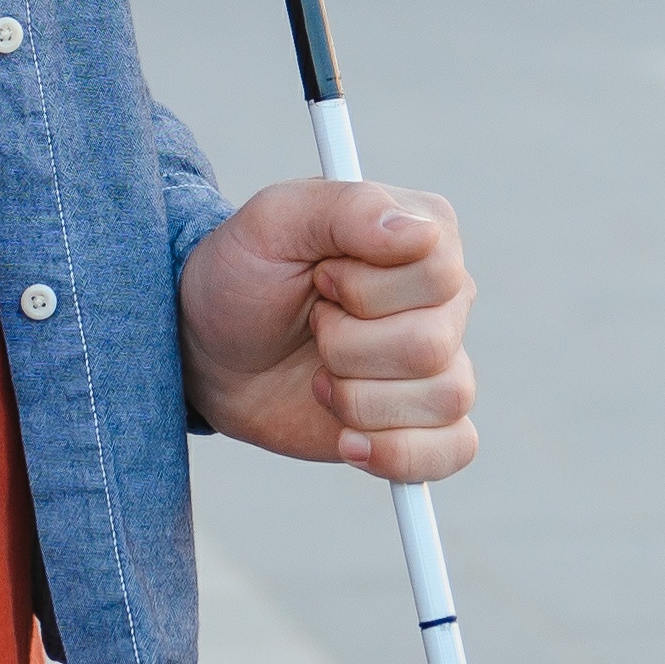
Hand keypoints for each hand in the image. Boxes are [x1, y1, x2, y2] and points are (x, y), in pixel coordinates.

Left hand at [180, 178, 477, 482]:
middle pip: (432, 345)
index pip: (438, 274)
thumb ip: (348, 210)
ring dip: (358, 399)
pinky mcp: (423, 422)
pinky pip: (455, 449)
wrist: (210, 350)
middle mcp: (446, 299)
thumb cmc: (243, 275)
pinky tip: (348, 440)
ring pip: (444, 399)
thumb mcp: (274, 220)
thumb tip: (419, 233)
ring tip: (320, 377)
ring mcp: (439, 363)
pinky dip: (398, 453)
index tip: (318, 278)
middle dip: (346, 348)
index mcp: (426, 233)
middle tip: (313, 327)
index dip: (363, 289)